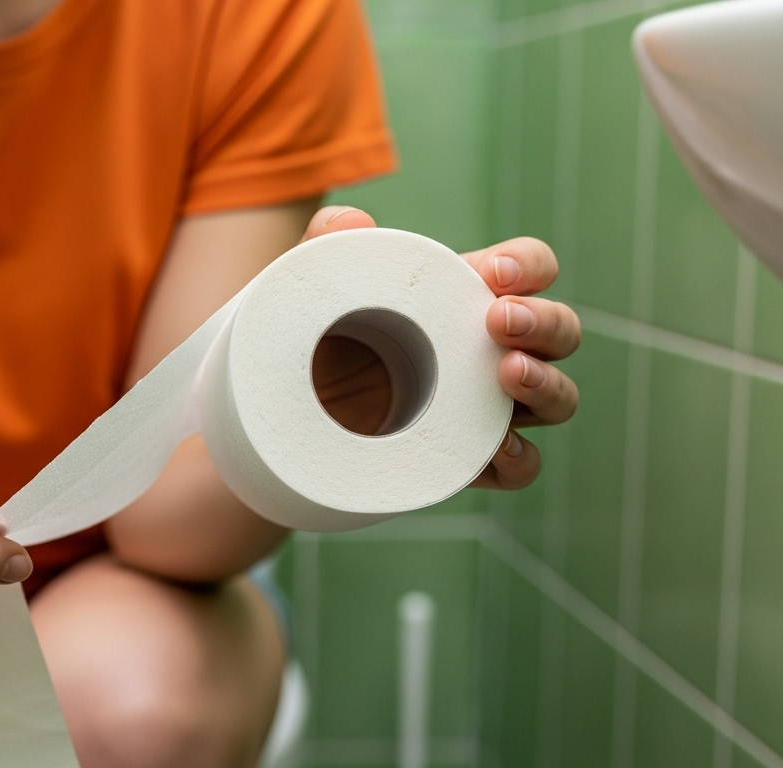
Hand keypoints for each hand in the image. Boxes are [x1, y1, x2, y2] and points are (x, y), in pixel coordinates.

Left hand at [301, 206, 580, 489]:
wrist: (295, 406)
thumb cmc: (321, 333)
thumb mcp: (318, 284)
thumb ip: (328, 240)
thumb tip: (350, 222)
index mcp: (470, 297)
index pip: (531, 270)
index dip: (527, 266)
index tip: (492, 273)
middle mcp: (495, 350)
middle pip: (560, 331)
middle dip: (542, 321)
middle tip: (499, 320)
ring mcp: (490, 407)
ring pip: (558, 398)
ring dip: (546, 383)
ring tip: (508, 373)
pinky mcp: (473, 458)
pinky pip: (522, 465)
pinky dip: (519, 458)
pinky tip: (496, 448)